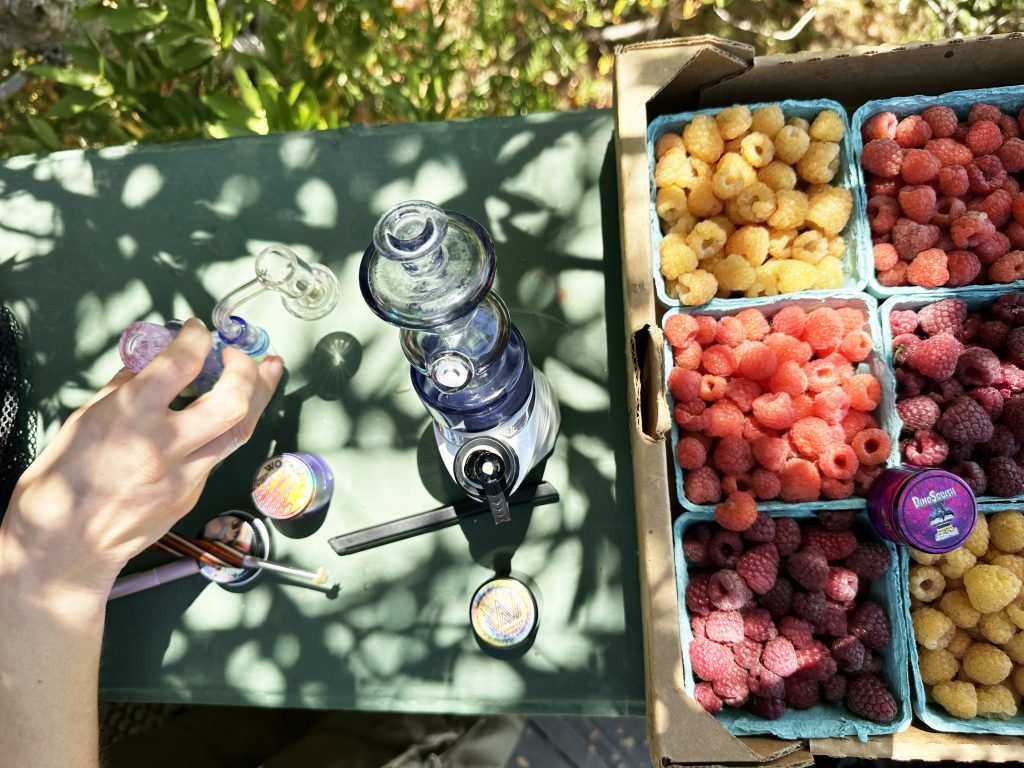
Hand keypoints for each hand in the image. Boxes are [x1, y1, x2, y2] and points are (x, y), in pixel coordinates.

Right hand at [0, 318, 282, 595]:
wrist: (64, 546)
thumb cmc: (62, 480)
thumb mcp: (85, 419)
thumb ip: (127, 388)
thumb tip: (154, 360)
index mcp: (129, 418)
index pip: (180, 364)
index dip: (197, 339)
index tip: (199, 331)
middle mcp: (164, 446)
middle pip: (232, 402)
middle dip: (247, 370)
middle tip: (242, 354)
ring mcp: (185, 475)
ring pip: (240, 430)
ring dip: (259, 395)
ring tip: (268, 370)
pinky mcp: (194, 495)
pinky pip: (219, 454)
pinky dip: (227, 428)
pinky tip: (226, 414)